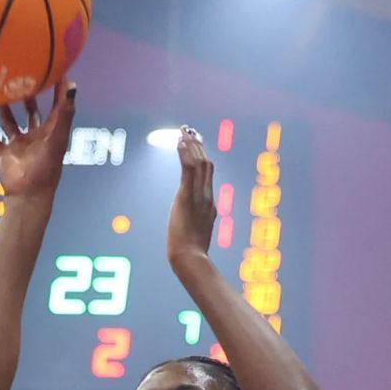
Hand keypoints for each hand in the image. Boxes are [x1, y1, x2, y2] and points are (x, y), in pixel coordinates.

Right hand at [0, 83, 75, 199]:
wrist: (28, 195)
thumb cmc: (47, 168)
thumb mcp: (57, 136)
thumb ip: (65, 111)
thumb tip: (71, 84)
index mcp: (51, 133)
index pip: (56, 106)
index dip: (55, 89)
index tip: (52, 68)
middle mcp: (34, 137)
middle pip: (30, 112)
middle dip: (26, 95)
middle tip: (19, 75)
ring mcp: (17, 145)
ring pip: (9, 121)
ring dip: (3, 106)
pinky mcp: (2, 154)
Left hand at [167, 126, 216, 266]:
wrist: (190, 258)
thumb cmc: (191, 254)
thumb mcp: (197, 236)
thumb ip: (197, 227)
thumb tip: (197, 230)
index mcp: (210, 206)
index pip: (208, 176)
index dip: (203, 158)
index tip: (198, 146)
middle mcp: (207, 197)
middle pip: (206, 165)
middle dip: (198, 147)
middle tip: (190, 131)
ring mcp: (198, 196)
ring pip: (199, 163)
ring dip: (191, 145)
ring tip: (184, 131)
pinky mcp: (186, 196)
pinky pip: (187, 169)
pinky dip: (185, 153)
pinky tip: (180, 142)